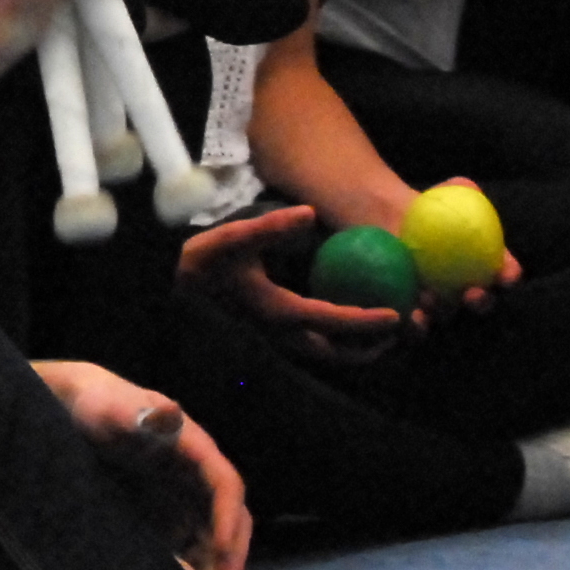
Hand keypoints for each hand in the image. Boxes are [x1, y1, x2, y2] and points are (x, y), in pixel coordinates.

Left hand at [38, 358, 253, 569]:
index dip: (227, 519)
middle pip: (230, 519)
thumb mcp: (114, 409)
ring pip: (216, 539)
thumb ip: (141, 413)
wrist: (79, 414)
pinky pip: (195, 547)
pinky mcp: (172, 516)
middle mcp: (199, 476)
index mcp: (195, 448)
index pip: (226, 486)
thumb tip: (168, 411)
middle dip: (230, 557)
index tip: (221, 552)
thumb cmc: (99, 408)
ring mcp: (187, 497)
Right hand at [173, 205, 409, 365]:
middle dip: (371, 348)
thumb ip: (270, 227)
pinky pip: (313, 347)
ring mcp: (274, 342)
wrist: (170, 291)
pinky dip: (337, 343)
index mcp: (276, 312)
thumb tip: (309, 214)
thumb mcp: (232, 238)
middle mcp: (279, 335)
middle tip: (399, 331)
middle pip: (336, 353)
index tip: (397, 315)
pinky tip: (346, 325)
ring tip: (382, 335)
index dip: (367, 321)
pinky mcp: (270, 340)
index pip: (332, 321)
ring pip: (325, 356)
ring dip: (356, 351)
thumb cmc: (201, 263)